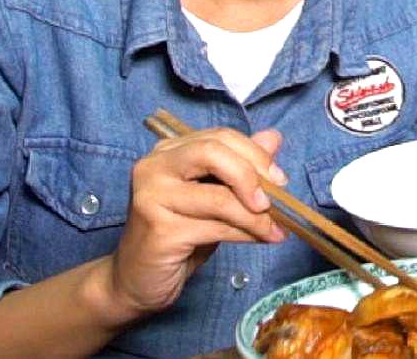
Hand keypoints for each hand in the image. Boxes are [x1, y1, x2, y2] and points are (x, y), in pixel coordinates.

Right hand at [105, 126, 288, 319]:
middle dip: (252, 175)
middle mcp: (154, 167)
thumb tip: (274, 138)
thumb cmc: (178, 235)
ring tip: (276, 229)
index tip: (280, 178)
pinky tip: (261, 239)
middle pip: (213, 153)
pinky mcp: (160, 230)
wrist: (136, 279)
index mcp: (168, 152)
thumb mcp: (212, 196)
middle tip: (273, 200)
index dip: (254, 153)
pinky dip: (246, 233)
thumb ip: (240, 166)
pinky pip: (216, 227)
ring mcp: (153, 197)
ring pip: (219, 197)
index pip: (219, 137)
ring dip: (256, 216)